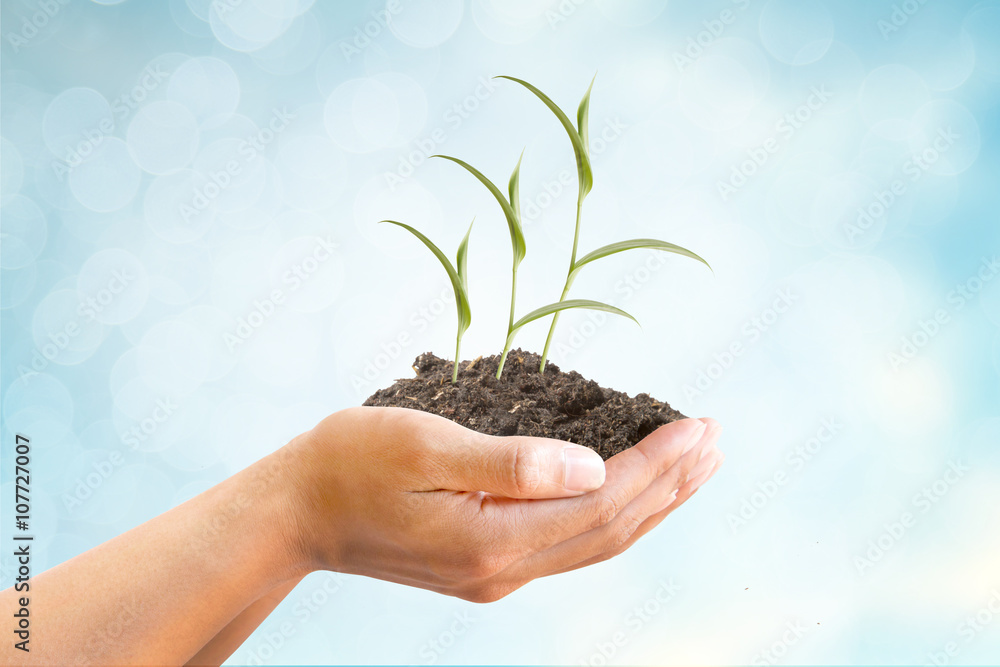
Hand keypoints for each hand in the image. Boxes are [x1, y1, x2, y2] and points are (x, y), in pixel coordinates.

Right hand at [284, 407, 722, 601]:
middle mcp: (504, 569)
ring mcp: (496, 574)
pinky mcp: (487, 565)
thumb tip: (594, 466)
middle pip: (612, 529)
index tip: (697, 425)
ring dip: (652, 503)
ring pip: (597, 541)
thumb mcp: (424, 446)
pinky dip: (613, 514)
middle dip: (671, 483)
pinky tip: (630, 492)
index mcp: (493, 538)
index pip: (603, 503)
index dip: (657, 464)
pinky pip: (570, 543)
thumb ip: (511, 463)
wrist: (299, 513)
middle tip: (715, 439)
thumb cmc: (350, 463)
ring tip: (694, 466)